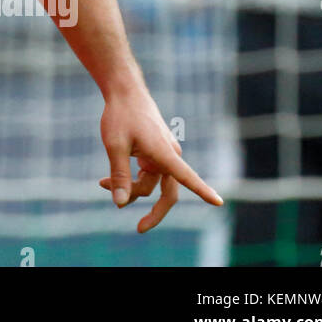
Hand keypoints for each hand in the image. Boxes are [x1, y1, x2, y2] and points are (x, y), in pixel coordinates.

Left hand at [98, 86, 222, 232]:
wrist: (123, 91)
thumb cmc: (120, 115)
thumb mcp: (115, 146)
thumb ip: (118, 175)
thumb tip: (120, 204)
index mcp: (165, 153)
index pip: (188, 177)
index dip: (203, 191)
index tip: (219, 202)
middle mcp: (169, 156)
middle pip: (168, 193)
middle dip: (154, 211)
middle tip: (140, 229)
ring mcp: (163, 155)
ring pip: (151, 183)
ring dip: (130, 188)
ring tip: (101, 183)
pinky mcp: (154, 153)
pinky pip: (146, 174)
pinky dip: (130, 178)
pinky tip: (106, 180)